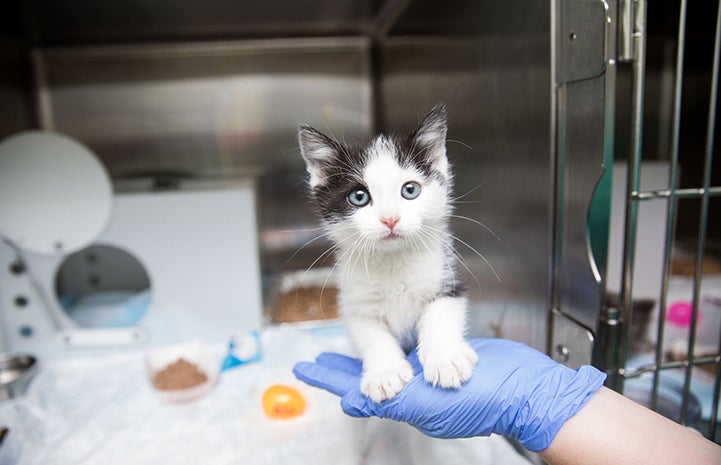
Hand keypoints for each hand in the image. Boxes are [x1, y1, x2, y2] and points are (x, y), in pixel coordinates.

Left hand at [293, 338, 605, 451]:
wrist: (525, 390)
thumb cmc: (483, 402)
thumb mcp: (432, 405)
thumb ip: (395, 399)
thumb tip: (352, 402)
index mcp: (406, 402)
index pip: (359, 387)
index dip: (331, 376)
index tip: (304, 366)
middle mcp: (415, 389)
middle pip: (370, 373)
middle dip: (342, 367)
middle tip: (315, 358)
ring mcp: (430, 375)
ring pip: (391, 360)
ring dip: (367, 355)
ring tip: (346, 348)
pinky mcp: (446, 357)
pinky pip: (416, 350)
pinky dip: (400, 343)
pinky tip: (393, 336)